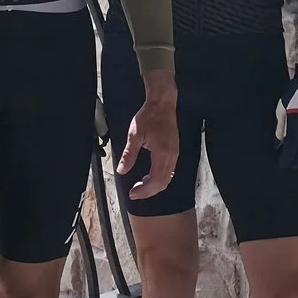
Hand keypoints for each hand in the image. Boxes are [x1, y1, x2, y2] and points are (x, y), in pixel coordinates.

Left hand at [119, 71, 181, 199]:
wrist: (163, 104)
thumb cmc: (148, 117)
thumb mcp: (134, 135)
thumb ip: (129, 155)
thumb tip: (121, 170)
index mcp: (162, 153)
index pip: (155, 180)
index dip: (144, 191)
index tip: (132, 193)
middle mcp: (172, 156)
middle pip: (163, 183)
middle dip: (149, 191)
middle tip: (134, 192)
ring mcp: (175, 154)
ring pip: (168, 178)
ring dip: (154, 185)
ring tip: (140, 185)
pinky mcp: (175, 151)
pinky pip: (170, 171)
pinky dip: (160, 178)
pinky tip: (149, 175)